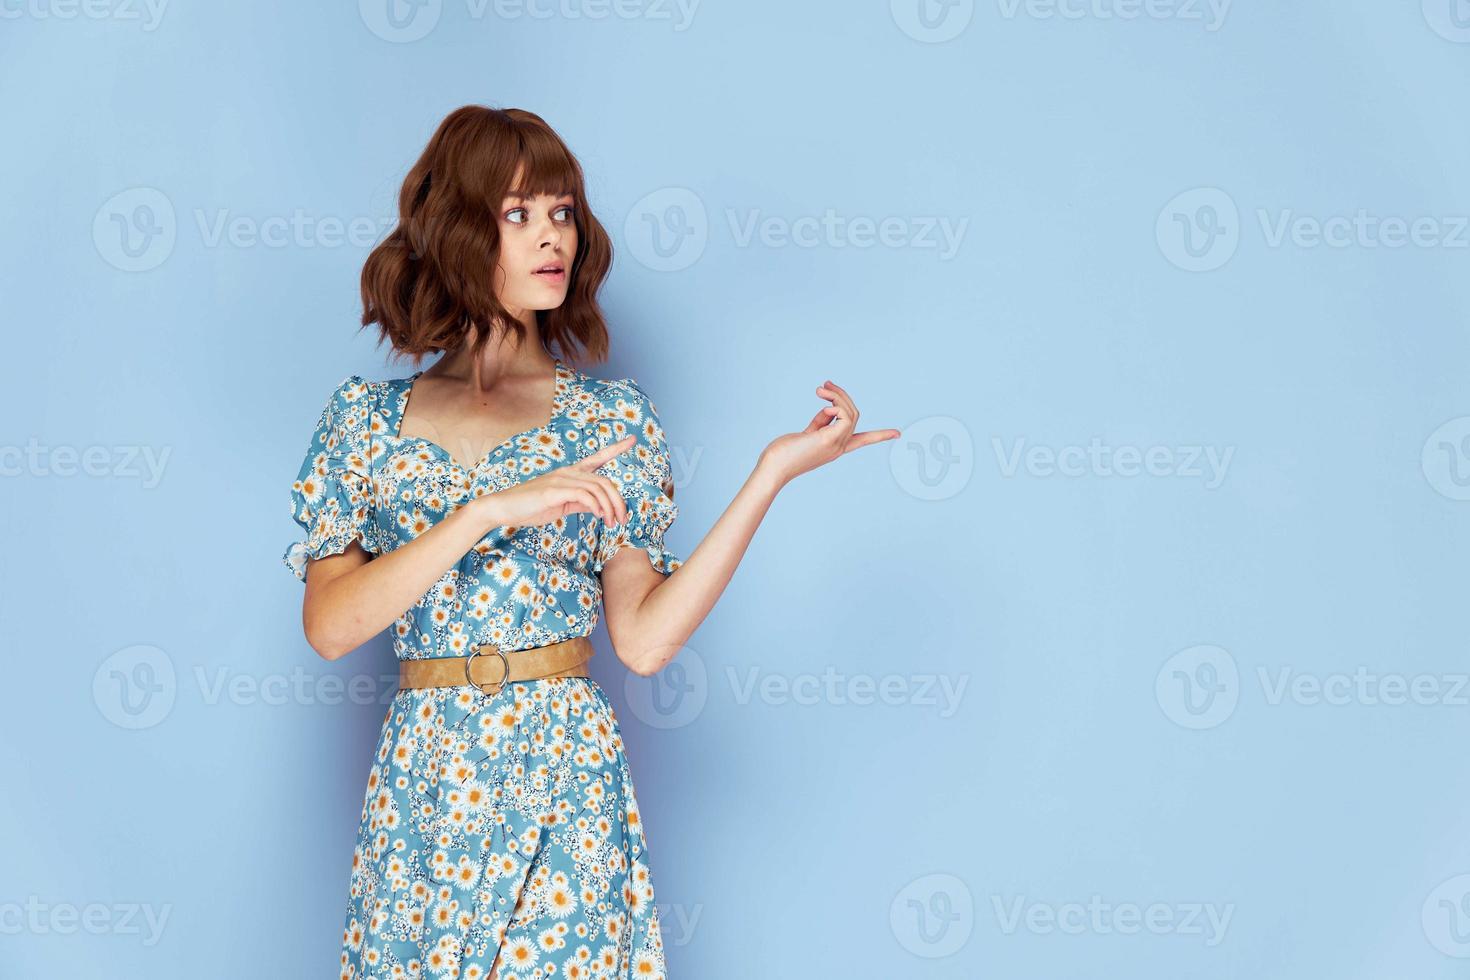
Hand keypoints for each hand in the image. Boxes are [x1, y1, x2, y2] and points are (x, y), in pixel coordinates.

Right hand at [472, 434, 635, 527]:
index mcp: (570, 473)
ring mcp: (560, 480)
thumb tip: (598, 507)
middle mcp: (567, 472)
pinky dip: (595, 506)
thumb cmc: (530, 507)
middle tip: (622, 519)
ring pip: (597, 488)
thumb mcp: (561, 505)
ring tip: (611, 522)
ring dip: (609, 507)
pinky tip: (599, 516)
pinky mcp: (553, 491)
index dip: (616, 448)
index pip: (597, 457)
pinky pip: (583, 495)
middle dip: (618, 501)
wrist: (503, 508)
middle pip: (604, 480)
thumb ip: (580, 503)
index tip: (633, 440)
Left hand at [757, 378, 899, 485]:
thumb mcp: (805, 434)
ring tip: (821, 389)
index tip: (898, 434)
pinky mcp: (828, 440)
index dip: (879, 435)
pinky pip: (844, 416)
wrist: (773, 469)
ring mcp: (835, 445)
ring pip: (851, 413)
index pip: (862, 441)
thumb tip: (829, 410)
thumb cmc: (782, 454)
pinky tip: (823, 403)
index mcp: (834, 447)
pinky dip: (836, 404)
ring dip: (838, 396)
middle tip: (823, 386)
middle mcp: (838, 447)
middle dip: (842, 397)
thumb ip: (820, 422)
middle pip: (854, 416)